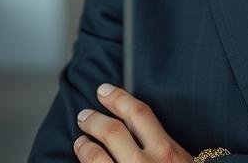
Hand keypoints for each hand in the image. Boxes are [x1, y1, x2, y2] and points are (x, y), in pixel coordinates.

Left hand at [73, 83, 193, 161]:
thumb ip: (162, 147)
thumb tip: (134, 128)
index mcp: (166, 153)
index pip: (138, 114)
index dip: (119, 98)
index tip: (104, 90)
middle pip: (112, 132)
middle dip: (94, 120)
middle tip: (84, 116)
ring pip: (95, 157)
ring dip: (84, 146)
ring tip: (80, 142)